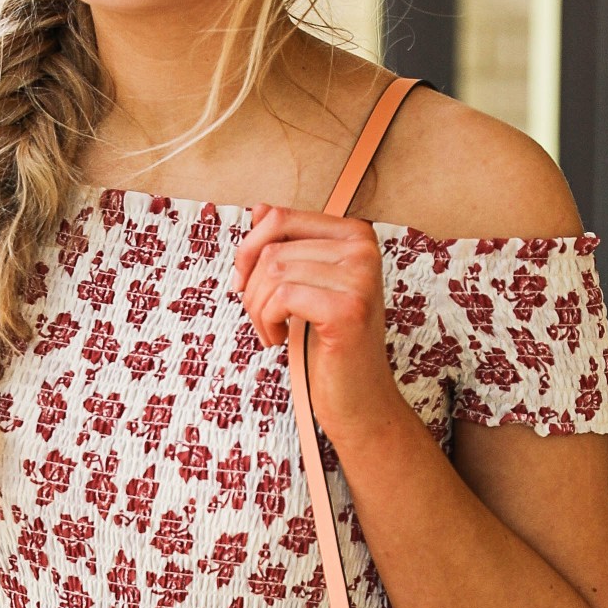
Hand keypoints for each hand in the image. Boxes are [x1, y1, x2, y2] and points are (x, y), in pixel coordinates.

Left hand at [230, 204, 409, 453]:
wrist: (359, 397)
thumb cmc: (330, 343)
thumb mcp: (306, 285)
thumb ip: (287, 245)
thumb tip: (259, 209)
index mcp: (355, 234)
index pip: (280, 217)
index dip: (249, 250)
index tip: (245, 283)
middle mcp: (363, 249)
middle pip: (273, 247)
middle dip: (252, 286)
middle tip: (261, 317)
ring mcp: (359, 277)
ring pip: (273, 271)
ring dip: (258, 308)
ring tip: (272, 331)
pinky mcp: (347, 309)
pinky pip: (281, 297)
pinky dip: (267, 322)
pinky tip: (280, 340)